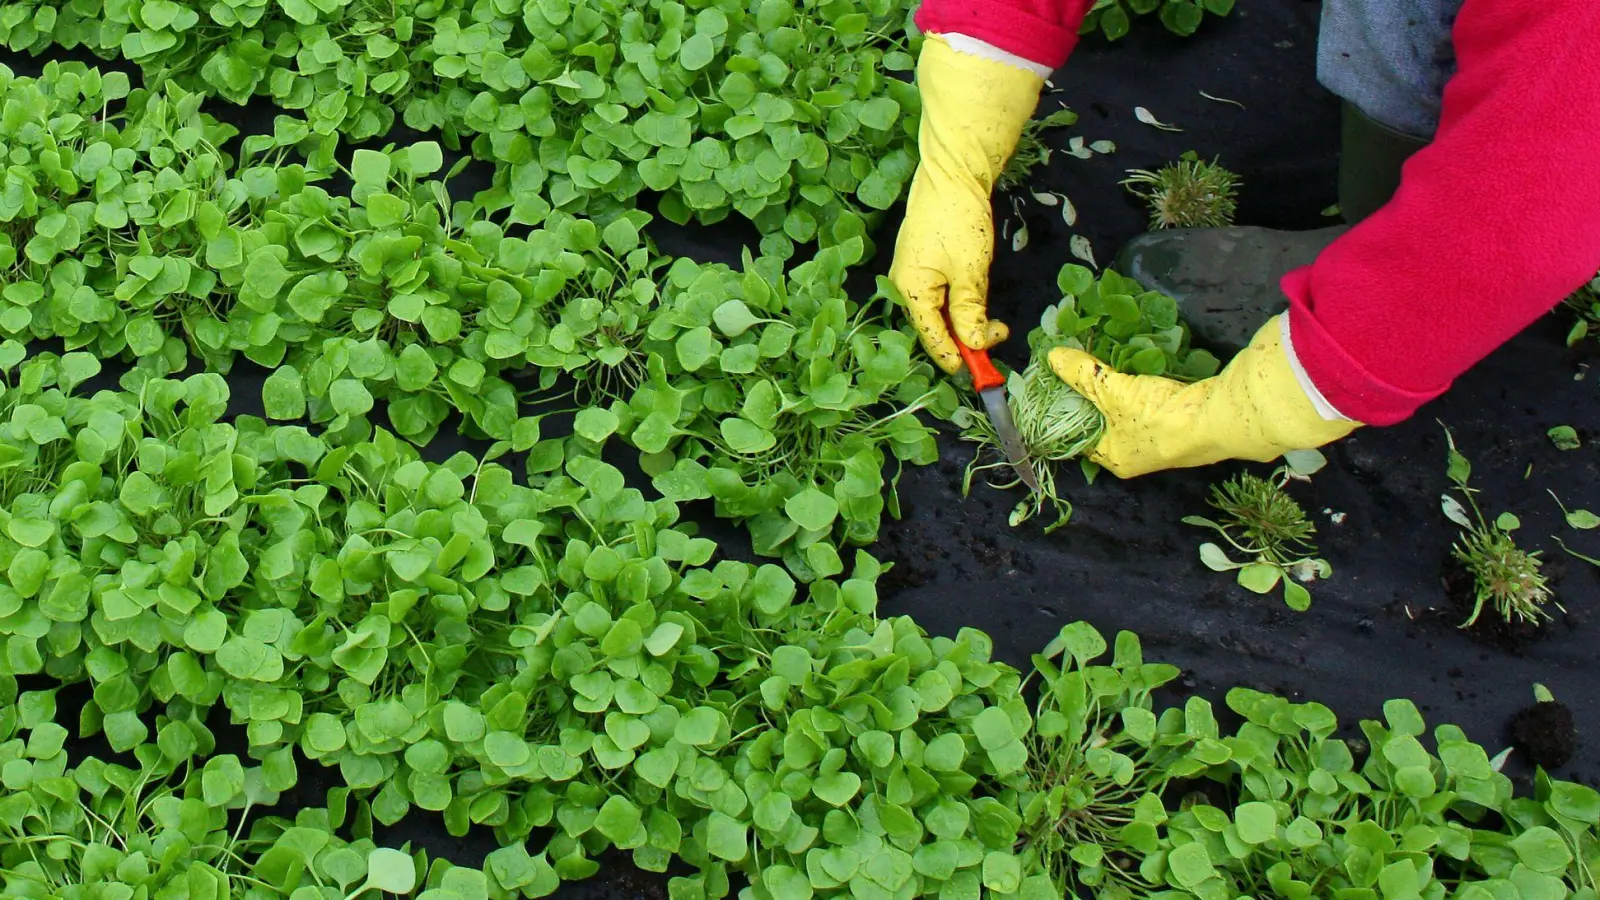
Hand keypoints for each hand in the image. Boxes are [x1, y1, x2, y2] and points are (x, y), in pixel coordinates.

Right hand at [890, 36, 1043, 372]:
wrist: (953, 172)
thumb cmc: (958, 220)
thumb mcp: (970, 272)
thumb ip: (970, 313)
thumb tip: (976, 345)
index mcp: (909, 290)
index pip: (932, 338)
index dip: (957, 358)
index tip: (982, 371)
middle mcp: (904, 285)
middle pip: (933, 326)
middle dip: (963, 339)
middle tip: (996, 339)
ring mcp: (912, 272)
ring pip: (938, 311)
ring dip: (964, 321)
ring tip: (992, 323)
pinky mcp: (923, 262)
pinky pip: (939, 294)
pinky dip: (959, 303)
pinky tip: (977, 302)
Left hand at [1048, 315, 1361, 476]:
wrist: (1219, 419)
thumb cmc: (1159, 417)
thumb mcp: (1113, 392)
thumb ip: (1083, 374)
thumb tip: (1053, 356)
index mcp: (1115, 460)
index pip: (1079, 439)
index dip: (1066, 414)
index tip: (1056, 388)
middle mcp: (1137, 457)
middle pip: (1105, 424)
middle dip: (1095, 398)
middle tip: (1078, 370)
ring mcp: (1163, 442)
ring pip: (1130, 413)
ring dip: (1120, 390)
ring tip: (1103, 363)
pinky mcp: (1183, 424)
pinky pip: (1153, 404)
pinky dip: (1144, 387)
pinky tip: (1138, 366)